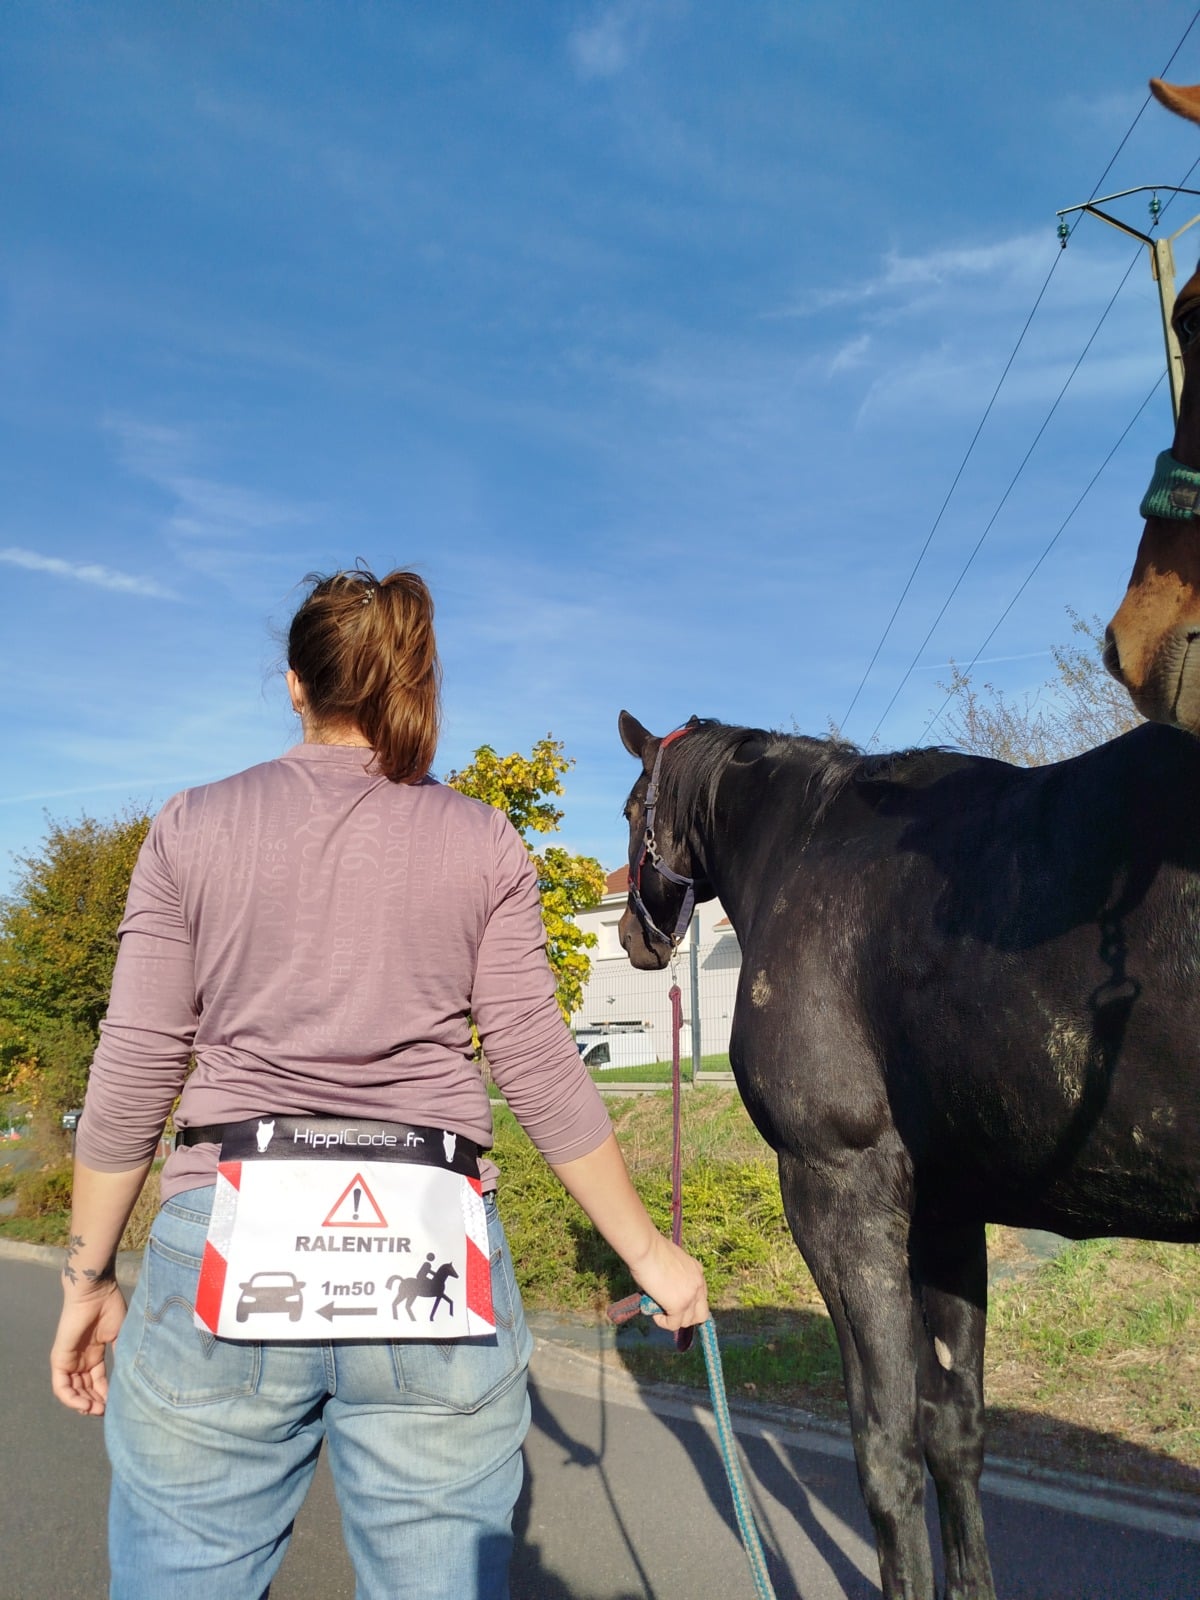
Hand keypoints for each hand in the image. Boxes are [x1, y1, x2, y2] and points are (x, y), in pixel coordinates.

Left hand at [50, 1281, 126, 1415]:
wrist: (95, 1291)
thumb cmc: (110, 1307)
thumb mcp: (121, 1337)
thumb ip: (122, 1358)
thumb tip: (130, 1380)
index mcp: (95, 1353)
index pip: (97, 1381)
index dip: (106, 1394)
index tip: (117, 1404)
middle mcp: (81, 1359)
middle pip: (85, 1389)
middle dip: (95, 1402)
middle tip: (106, 1412)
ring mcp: (69, 1359)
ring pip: (72, 1391)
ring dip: (83, 1404)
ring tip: (97, 1411)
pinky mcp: (59, 1359)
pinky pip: (61, 1386)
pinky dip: (71, 1399)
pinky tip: (84, 1405)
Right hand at [628, 1232, 708, 1332]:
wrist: (646, 1248)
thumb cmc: (650, 1250)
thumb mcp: (670, 1264)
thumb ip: (673, 1279)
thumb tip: (663, 1294)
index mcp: (697, 1271)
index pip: (700, 1297)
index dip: (688, 1304)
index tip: (673, 1303)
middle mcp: (699, 1284)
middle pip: (701, 1314)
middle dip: (686, 1317)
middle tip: (670, 1313)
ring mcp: (691, 1296)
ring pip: (687, 1321)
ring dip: (672, 1320)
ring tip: (657, 1309)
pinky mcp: (679, 1306)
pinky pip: (674, 1325)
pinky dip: (663, 1322)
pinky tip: (654, 1313)